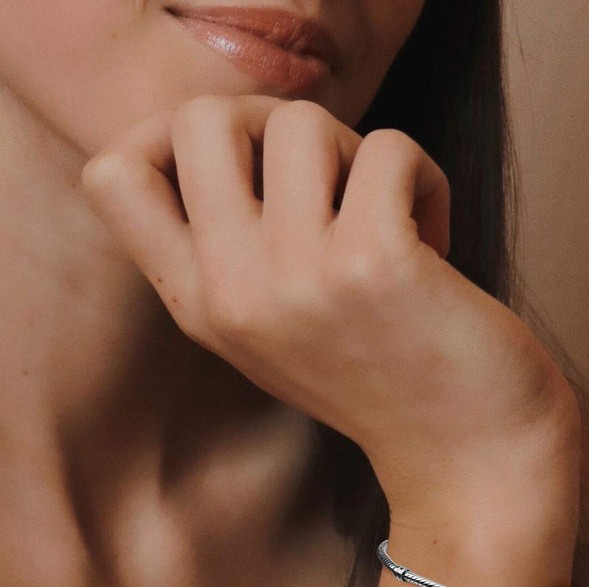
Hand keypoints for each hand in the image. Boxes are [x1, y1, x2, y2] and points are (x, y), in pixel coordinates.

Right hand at [80, 95, 579, 516]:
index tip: (244, 164)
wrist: (468, 456)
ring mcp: (299, 279)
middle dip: (275, 124)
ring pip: (301, 123)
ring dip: (359, 152)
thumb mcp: (277, 329)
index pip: (110, 176)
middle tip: (328, 179)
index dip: (168, 135)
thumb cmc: (384, 379)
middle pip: (200, 117)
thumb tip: (240, 132)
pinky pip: (388, 149)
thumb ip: (233, 248)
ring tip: (391, 216)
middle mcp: (234, 293)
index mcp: (201, 308)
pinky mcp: (374, 263)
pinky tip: (435, 237)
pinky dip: (424, 177)